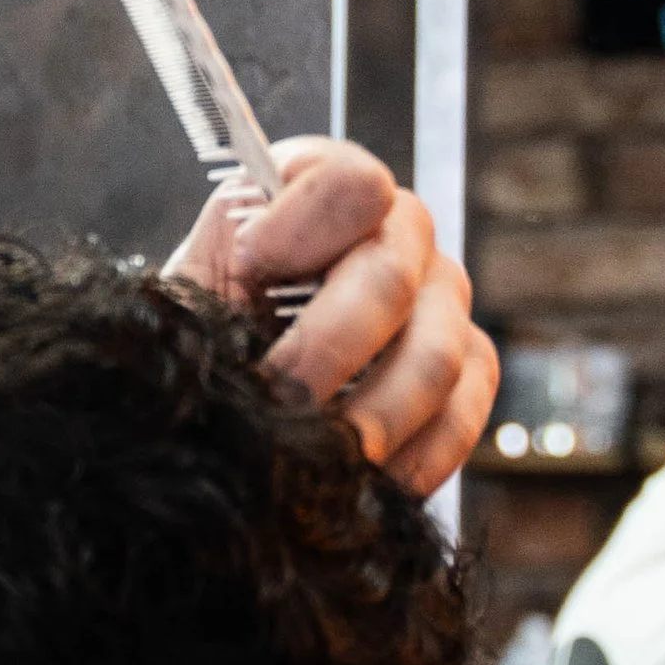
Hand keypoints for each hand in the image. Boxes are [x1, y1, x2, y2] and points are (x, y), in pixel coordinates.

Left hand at [169, 136, 495, 496]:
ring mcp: (443, 299)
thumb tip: (248, 246)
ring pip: (436, 355)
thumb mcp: (197, 279)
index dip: (303, 227)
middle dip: (326, 349)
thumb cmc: (212, 322)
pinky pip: (462, 413)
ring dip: (370, 417)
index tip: (247, 269)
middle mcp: (400, 231)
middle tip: (278, 399)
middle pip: (391, 277)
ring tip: (317, 455)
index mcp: (326, 187)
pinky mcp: (468, 366)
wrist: (238, 388)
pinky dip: (413, 458)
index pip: (352, 183)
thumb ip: (222, 250)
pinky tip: (364, 480)